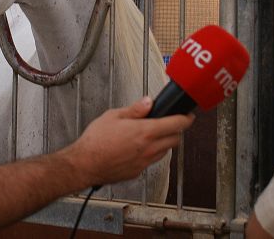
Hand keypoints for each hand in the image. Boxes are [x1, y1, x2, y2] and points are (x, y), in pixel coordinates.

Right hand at [64, 97, 193, 186]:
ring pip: (165, 151)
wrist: (85, 164)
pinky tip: (139, 148)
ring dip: (164, 142)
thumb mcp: (113, 116)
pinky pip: (152, 161)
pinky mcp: (138, 172)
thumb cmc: (96, 140)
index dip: (186, 119)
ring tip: (152, 135)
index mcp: (145, 132)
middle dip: (176, 131)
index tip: (188, 116)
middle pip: (176, 140)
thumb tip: (148, 102)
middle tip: (170, 123)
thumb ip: (135, 109)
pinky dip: (152, 153)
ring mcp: (144, 162)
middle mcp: (149, 148)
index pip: (176, 125)